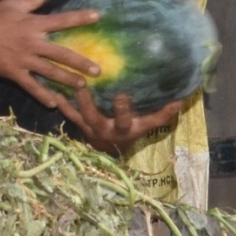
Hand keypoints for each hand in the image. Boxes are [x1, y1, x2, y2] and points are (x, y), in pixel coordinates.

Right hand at [0, 0, 102, 100]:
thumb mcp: (12, 4)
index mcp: (33, 24)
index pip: (61, 20)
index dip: (80, 17)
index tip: (98, 17)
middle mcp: (31, 43)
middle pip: (61, 54)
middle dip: (80, 62)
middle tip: (98, 70)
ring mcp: (23, 60)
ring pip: (50, 72)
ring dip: (67, 80)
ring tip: (83, 87)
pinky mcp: (14, 73)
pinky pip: (31, 86)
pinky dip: (42, 95)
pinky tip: (53, 103)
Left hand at [50, 88, 188, 154]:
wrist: (109, 152)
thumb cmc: (131, 134)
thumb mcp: (147, 127)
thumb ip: (162, 115)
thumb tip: (182, 100)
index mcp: (124, 129)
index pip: (125, 120)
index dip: (123, 109)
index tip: (122, 95)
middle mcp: (105, 129)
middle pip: (95, 117)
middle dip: (88, 102)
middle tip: (84, 85)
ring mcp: (90, 128)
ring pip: (79, 114)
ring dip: (73, 100)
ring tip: (68, 83)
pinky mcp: (79, 125)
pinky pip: (69, 114)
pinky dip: (62, 103)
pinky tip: (53, 89)